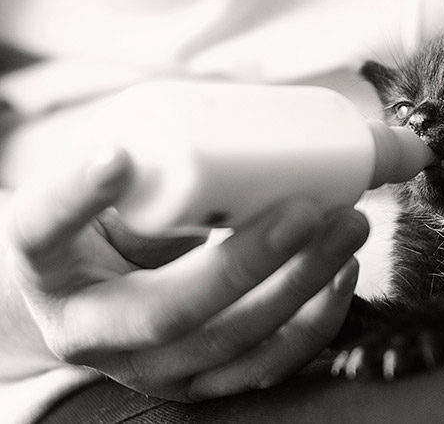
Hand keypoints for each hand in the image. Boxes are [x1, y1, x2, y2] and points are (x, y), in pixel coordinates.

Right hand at [5, 148, 368, 400]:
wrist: (106, 294)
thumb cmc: (112, 225)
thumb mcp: (104, 188)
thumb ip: (141, 154)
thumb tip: (220, 114)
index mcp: (48, 267)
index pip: (43, 232)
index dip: (77, 197)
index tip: (117, 157)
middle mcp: (91, 331)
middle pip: (169, 311)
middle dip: (249, 262)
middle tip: (306, 209)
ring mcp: (150, 368)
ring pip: (230, 343)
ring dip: (301, 287)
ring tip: (345, 228)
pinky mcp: (202, 383)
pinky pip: (266, 366)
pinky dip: (315, 321)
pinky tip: (342, 271)